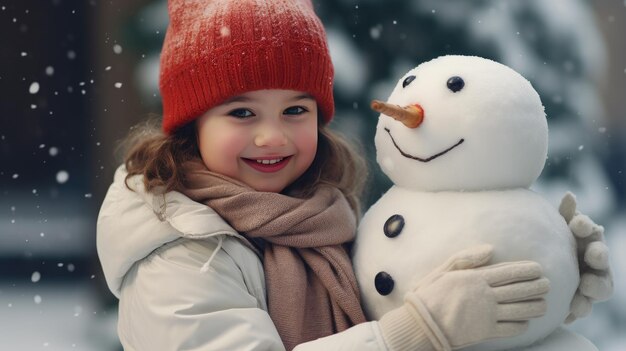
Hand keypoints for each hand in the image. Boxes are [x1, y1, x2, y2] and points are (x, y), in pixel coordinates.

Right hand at [379, 245, 548, 350]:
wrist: (421, 324)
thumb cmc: (429, 295)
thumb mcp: (443, 270)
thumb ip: (466, 258)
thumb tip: (490, 249)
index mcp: (476, 278)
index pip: (509, 272)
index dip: (527, 270)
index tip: (539, 269)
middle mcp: (486, 295)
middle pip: (520, 290)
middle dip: (537, 287)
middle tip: (548, 285)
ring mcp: (488, 315)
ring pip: (521, 310)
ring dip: (535, 306)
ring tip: (543, 304)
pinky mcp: (487, 331)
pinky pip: (511, 328)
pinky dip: (522, 324)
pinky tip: (526, 322)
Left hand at [559, 192, 613, 322]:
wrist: (543, 272)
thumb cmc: (554, 244)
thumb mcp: (557, 229)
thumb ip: (565, 215)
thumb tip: (570, 196)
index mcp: (588, 239)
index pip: (592, 231)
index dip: (586, 227)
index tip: (578, 224)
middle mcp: (594, 261)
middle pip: (601, 258)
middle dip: (598, 255)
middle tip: (592, 254)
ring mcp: (591, 282)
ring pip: (599, 286)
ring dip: (594, 286)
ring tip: (585, 286)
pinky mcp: (581, 302)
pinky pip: (582, 308)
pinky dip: (577, 309)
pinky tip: (569, 313)